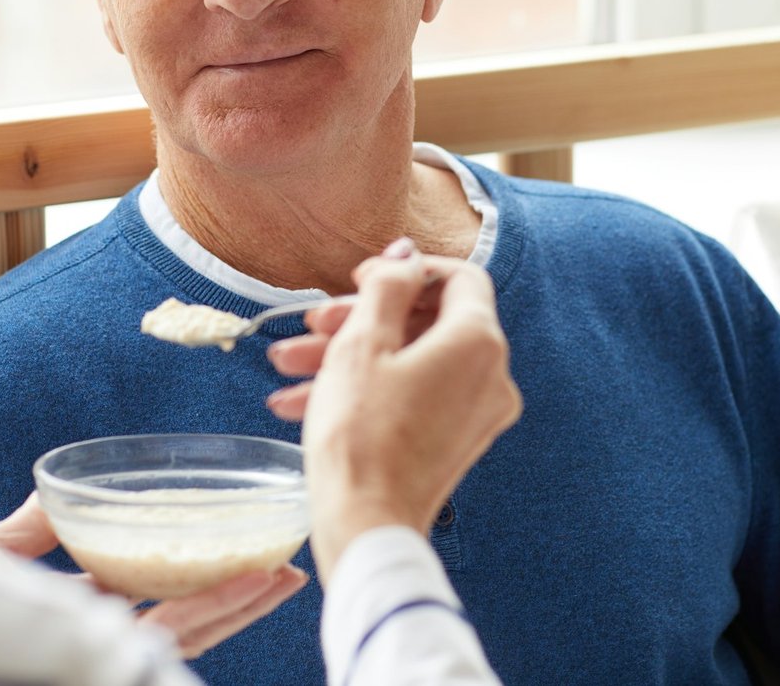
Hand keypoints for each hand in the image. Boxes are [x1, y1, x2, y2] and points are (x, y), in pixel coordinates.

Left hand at [0, 493, 306, 657]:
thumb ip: (25, 531)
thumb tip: (52, 492)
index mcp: (75, 617)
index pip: (146, 592)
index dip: (193, 573)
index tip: (231, 548)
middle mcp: (99, 640)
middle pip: (185, 611)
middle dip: (238, 592)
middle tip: (287, 563)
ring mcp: (109, 655)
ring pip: (195, 624)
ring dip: (245, 600)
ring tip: (289, 574)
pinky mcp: (115, 662)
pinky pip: (178, 631)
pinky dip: (222, 609)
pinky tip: (254, 585)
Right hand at [272, 240, 522, 576]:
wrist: (366, 526)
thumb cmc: (361, 434)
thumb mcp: (362, 342)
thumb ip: (389, 284)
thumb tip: (406, 254)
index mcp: (479, 342)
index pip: (458, 277)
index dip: (406, 269)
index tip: (359, 279)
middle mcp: (491, 376)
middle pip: (427, 321)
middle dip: (361, 318)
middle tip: (311, 325)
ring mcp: (477, 414)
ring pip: (412, 361)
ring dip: (350, 356)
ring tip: (289, 366)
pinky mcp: (456, 443)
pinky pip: (414, 396)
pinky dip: (368, 390)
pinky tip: (304, 400)